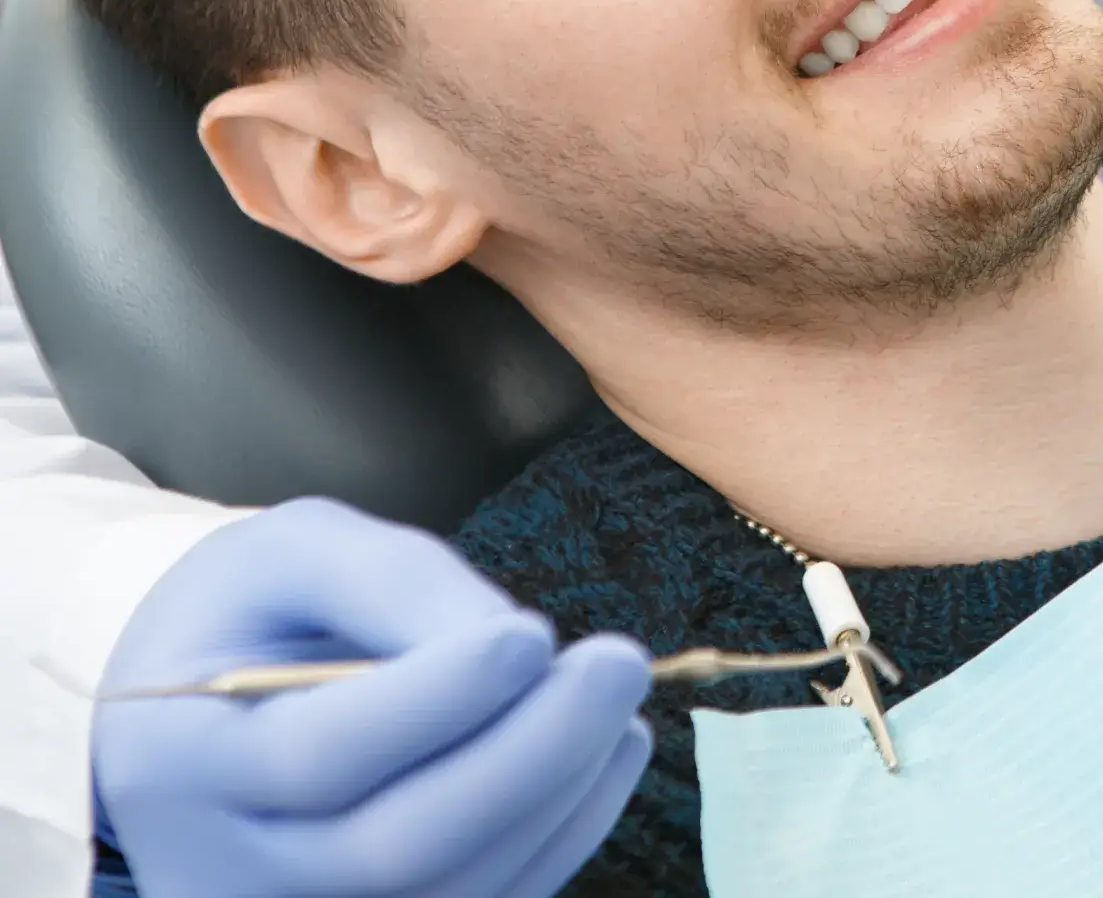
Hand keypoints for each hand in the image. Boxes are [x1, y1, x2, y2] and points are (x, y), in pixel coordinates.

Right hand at [93, 497, 651, 897]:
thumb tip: (513, 644)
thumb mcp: (297, 549)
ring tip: (617, 701)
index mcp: (175, 759)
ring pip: (450, 892)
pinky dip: (561, 834)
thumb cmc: (252, 610)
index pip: (313, 758)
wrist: (200, 709)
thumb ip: (390, 582)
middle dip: (527, 754)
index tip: (531, 634)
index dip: (433, 701)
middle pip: (393, 849)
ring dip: (558, 794)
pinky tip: (610, 753)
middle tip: (617, 663)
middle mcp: (216, 875)